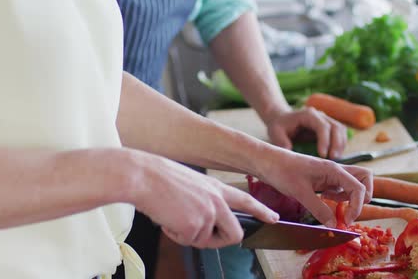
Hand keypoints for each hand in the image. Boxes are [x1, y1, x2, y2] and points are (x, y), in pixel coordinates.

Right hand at [130, 151, 278, 248]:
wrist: (143, 177)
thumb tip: (203, 225)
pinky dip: (174, 235)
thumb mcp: (191, 185)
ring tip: (172, 216)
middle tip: (200, 237)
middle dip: (220, 242)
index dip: (261, 211)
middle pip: (235, 234)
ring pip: (204, 241)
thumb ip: (204, 202)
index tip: (274, 218)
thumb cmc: (160, 179)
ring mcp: (208, 214)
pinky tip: (166, 218)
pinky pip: (187, 242)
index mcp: (216, 188)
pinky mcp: (195, 226)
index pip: (246, 200)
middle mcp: (217, 201)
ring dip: (187, 235)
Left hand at [257, 150, 372, 226]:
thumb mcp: (300, 193)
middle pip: (364, 179)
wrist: (267, 161)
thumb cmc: (282, 171)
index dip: (357, 206)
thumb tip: (335, 225)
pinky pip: (340, 187)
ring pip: (353, 183)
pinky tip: (324, 199)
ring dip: (350, 197)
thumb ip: (319, 209)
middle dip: (363, 196)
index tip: (346, 221)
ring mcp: (330, 174)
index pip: (359, 187)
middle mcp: (335, 170)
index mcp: (333, 169)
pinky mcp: (323, 178)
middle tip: (347, 210)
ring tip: (332, 204)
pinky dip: (339, 196)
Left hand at [265, 107, 346, 158]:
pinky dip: (340, 145)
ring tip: (336, 160)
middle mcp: (320, 115)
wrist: (282, 120)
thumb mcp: (275, 133)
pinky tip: (335, 157)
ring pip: (341, 130)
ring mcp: (326, 120)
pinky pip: (340, 135)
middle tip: (333, 159)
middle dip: (337, 144)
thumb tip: (291, 152)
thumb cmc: (279, 126)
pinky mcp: (329, 128)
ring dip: (341, 145)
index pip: (322, 126)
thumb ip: (282, 142)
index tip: (323, 155)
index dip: (325, 140)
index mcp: (308, 115)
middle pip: (336, 127)